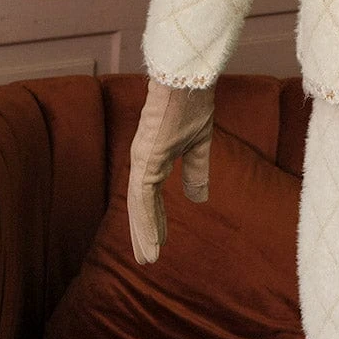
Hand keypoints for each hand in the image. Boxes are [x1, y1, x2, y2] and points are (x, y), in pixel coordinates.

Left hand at [127, 77, 215, 263]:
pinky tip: (151, 240)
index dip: (155, 219)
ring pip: (139, 206)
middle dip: (144, 232)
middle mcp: (142, 161)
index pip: (151, 196)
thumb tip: (199, 199)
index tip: (159, 242)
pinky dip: (146, 221)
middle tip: (147, 259)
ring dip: (143, 233)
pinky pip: (143, 198)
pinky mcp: (144, 159)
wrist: (188, 79)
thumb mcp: (198, 143)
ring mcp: (141, 160)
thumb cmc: (192, 103)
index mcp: (154, 157)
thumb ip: (196, 171)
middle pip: (141, 205)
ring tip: (148, 258)